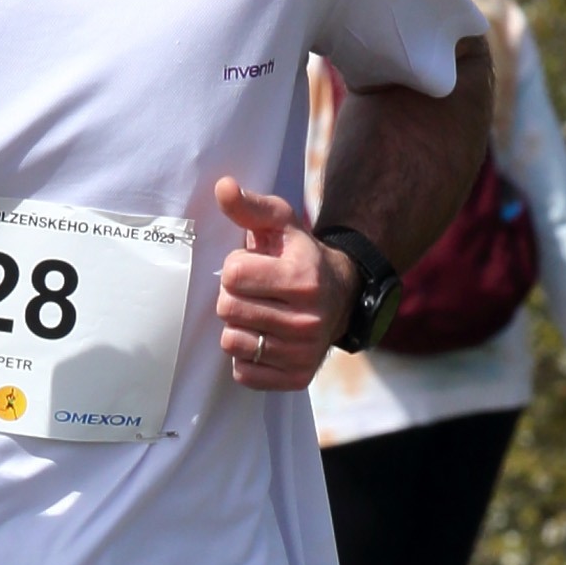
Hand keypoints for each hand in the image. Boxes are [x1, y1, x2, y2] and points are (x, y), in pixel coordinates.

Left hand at [215, 182, 352, 388]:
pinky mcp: (297, 377)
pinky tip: (263, 338)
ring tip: (258, 314)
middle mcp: (308, 318)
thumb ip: (250, 207)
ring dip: (237, 326)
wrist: (343, 298)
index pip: (233, 274)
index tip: (255, 266)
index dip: (237, 267)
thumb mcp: (282, 225)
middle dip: (233, 296)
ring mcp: (303, 352)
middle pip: (227, 309)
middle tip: (253, 292)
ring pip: (232, 341)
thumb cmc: (301, 257)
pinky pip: (243, 372)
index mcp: (303, 277)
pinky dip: (246, 356)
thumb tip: (222, 187)